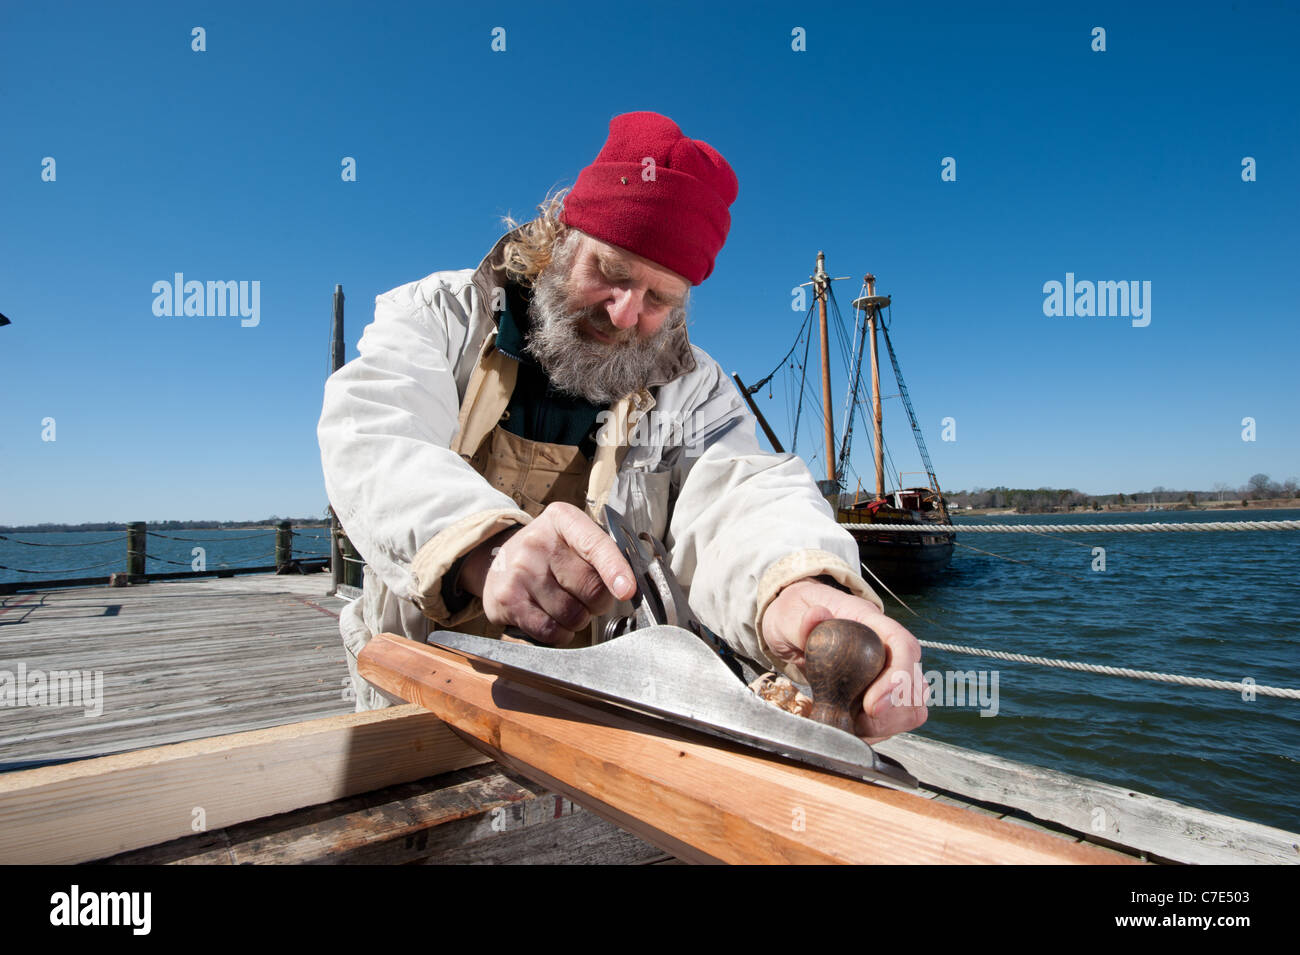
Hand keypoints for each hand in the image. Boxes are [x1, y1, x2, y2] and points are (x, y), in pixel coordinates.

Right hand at [457, 503, 635, 644]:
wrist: (500, 562)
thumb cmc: (550, 554)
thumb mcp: (573, 538)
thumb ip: (603, 554)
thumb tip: (630, 588)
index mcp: (562, 519)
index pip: (595, 545)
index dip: (615, 570)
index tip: (628, 591)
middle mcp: (538, 541)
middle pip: (591, 588)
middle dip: (600, 602)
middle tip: (591, 598)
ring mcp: (520, 571)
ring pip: (573, 615)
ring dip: (580, 620)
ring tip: (567, 606)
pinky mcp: (508, 600)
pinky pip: (551, 632)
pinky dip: (561, 634)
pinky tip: (554, 620)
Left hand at [761, 578, 926, 742]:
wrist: (792, 628)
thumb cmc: (795, 616)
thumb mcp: (788, 615)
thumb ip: (801, 622)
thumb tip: (817, 615)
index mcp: (870, 622)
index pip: (903, 646)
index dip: (898, 678)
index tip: (872, 706)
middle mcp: (887, 647)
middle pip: (915, 683)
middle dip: (890, 711)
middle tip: (854, 719)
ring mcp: (887, 672)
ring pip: (911, 706)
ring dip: (885, 724)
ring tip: (849, 722)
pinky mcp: (881, 694)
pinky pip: (895, 721)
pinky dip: (876, 732)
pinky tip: (851, 727)